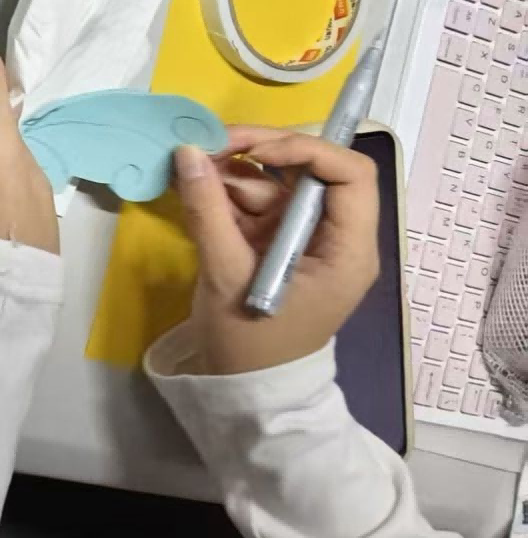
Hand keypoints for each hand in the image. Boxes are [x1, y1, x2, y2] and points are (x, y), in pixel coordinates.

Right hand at [173, 126, 380, 374]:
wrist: (246, 392)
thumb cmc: (250, 342)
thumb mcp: (225, 274)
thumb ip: (208, 209)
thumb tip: (187, 152)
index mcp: (348, 250)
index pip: (350, 176)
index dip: (307, 149)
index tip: (255, 148)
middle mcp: (336, 237)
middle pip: (311, 171)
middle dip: (260, 152)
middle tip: (209, 145)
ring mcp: (307, 239)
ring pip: (279, 184)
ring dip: (235, 174)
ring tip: (191, 173)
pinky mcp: (279, 245)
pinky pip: (259, 204)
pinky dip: (228, 194)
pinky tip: (197, 190)